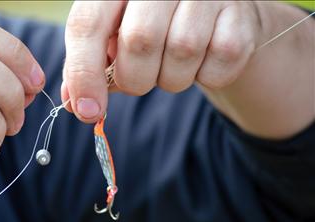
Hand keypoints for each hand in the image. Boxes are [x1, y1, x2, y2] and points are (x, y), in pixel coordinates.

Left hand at [63, 1, 260, 122]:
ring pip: (182, 54)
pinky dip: (206, 78)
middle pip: (139, 41)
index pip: (88, 24)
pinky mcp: (241, 14)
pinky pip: (217, 67)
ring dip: (171, 79)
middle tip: (140, 79)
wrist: (215, 14)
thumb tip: (75, 103)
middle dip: (135, 78)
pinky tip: (202, 61)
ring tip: (172, 64)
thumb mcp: (114, 37)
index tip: (87, 111)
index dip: (84, 73)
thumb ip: (90, 65)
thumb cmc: (154, 26)